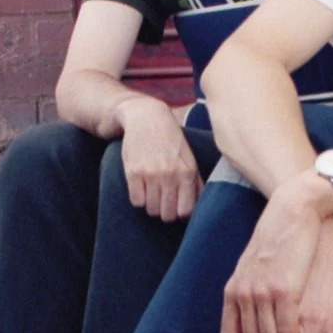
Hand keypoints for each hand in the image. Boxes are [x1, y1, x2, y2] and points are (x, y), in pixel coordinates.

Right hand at [117, 96, 201, 219]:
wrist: (146, 118)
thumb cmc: (170, 140)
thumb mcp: (188, 157)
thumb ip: (195, 181)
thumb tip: (199, 204)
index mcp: (188, 172)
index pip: (186, 211)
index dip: (180, 213)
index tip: (176, 207)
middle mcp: (171, 174)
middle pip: (167, 215)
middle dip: (165, 212)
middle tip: (162, 202)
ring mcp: (151, 174)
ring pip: (151, 210)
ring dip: (151, 205)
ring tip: (152, 193)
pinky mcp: (133, 172)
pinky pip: (136, 201)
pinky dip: (138, 199)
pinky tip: (141, 188)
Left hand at [221, 178, 323, 332]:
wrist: (293, 210)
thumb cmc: (278, 238)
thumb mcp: (251, 265)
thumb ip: (248, 291)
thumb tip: (253, 318)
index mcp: (234, 290)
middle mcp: (244, 294)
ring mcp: (263, 293)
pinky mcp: (285, 290)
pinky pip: (288, 330)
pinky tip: (303, 328)